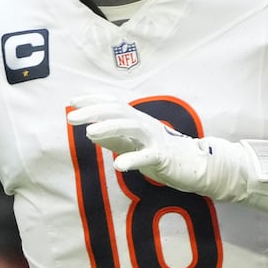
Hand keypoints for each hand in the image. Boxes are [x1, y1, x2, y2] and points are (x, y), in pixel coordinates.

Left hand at [66, 97, 254, 201]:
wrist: (196, 166)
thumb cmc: (162, 154)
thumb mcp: (134, 145)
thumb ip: (114, 139)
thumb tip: (90, 132)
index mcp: (137, 120)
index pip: (113, 104)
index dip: (93, 100)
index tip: (72, 100)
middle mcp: (145, 124)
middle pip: (118, 111)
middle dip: (94, 112)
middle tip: (71, 117)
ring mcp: (155, 139)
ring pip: (132, 127)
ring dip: (109, 128)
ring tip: (89, 133)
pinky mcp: (164, 156)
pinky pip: (148, 156)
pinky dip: (133, 159)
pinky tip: (118, 165)